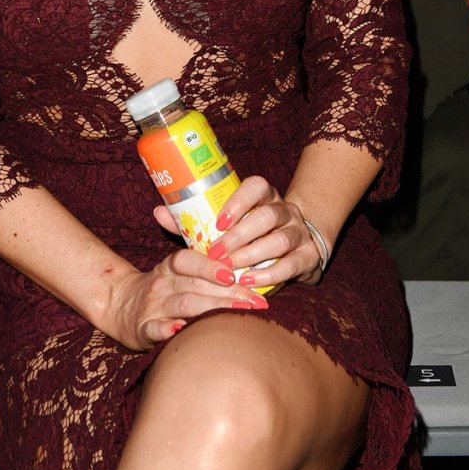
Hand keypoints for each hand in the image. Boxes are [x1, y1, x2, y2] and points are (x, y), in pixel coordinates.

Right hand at [102, 242, 266, 351]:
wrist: (119, 305)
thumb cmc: (162, 289)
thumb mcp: (175, 272)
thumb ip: (203, 266)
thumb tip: (245, 266)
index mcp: (169, 268)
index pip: (188, 260)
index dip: (210, 266)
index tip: (234, 273)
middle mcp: (161, 284)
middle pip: (195, 285)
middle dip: (228, 293)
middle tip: (255, 303)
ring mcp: (152, 307)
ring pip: (183, 305)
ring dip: (211, 309)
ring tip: (237, 315)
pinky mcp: (143, 329)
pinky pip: (155, 328)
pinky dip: (168, 329)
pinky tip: (182, 330)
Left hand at [162, 175, 326, 290]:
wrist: (294, 249)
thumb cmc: (248, 235)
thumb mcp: (225, 225)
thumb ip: (195, 220)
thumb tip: (159, 212)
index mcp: (265, 196)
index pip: (257, 187)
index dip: (238, 202)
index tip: (218, 222)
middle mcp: (285, 210)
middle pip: (267, 215)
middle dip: (240, 236)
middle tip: (216, 254)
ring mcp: (300, 232)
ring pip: (280, 238)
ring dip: (253, 255)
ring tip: (231, 270)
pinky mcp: (309, 256)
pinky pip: (292, 263)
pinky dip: (270, 274)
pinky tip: (251, 282)